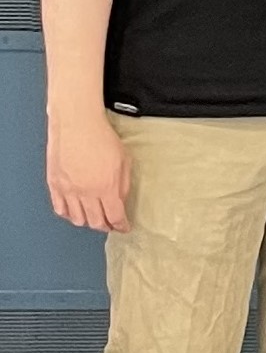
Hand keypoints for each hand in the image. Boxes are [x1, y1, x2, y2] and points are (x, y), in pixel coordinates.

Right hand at [48, 111, 130, 232]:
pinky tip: (75, 211)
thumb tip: (121, 201)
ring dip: (87, 222)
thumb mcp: (124, 162)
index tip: (124, 227)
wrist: (77, 125)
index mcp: (106, 188)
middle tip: (110, 224)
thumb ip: (123, 185)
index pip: (115, 217)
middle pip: (95, 222)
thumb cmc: (102, 138)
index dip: (121, 225)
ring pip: (77, 219)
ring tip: (94, 218)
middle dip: (106, 226)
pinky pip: (59, 208)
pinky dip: (69, 214)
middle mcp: (86, 193)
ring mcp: (68, 190)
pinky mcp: (54, 185)